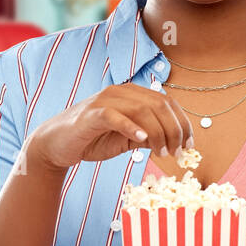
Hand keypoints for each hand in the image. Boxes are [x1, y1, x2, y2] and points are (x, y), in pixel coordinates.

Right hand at [29, 81, 195, 169]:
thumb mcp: (126, 139)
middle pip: (159, 105)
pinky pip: (114, 116)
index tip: (189, 145)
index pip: (167, 103)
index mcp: (132, 94)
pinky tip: (141, 139)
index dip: (183, 123)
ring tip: (162, 152)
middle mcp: (120, 92)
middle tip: (177, 153)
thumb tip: (173, 143)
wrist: (56, 144)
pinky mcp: (90, 114)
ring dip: (157, 132)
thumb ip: (148, 136)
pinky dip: (130, 126)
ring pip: (142, 109)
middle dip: (174, 130)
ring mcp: (104, 101)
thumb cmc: (91, 139)